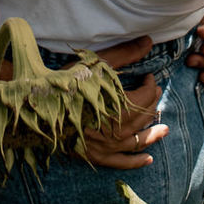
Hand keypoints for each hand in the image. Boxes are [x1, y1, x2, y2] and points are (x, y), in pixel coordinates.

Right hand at [81, 35, 166, 169]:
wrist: (39, 104)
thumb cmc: (68, 82)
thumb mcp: (98, 64)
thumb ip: (126, 53)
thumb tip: (148, 41)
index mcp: (120, 105)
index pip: (145, 96)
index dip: (150, 85)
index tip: (149, 77)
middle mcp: (117, 129)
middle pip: (142, 117)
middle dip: (151, 104)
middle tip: (154, 94)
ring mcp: (107, 146)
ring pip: (136, 141)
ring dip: (152, 135)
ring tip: (164, 129)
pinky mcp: (95, 156)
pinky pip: (120, 162)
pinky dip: (136, 162)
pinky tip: (148, 159)